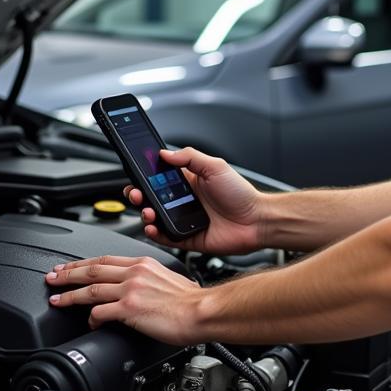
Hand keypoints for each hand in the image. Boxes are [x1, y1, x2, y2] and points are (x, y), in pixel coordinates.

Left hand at [46, 255, 200, 343]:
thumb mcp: (168, 278)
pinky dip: (90, 318)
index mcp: (143, 263)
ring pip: (90, 289)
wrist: (202, 311)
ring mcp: (130, 290)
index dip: (83, 263)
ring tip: (56, 299)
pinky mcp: (129, 309)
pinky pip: (100, 312)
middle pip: (92, 270)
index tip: (70, 267)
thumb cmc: (191, 301)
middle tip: (52, 277)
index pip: (105, 259)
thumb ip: (149, 279)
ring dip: (70, 294)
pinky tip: (88, 323)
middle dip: (68, 274)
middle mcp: (134, 273)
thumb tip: (139, 289)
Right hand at [126, 146, 264, 254]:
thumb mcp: (215, 167)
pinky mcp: (187, 238)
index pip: (158, 177)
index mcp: (187, 182)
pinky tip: (153, 227)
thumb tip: (165, 152)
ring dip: (145, 213)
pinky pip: (165, 237)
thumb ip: (189, 157)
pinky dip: (155, 233)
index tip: (134, 173)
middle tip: (135, 193)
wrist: (256, 220)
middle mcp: (182, 201)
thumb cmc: (241, 194)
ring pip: (155, 218)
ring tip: (147, 210)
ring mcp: (183, 220)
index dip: (144, 176)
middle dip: (138, 195)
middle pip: (151, 198)